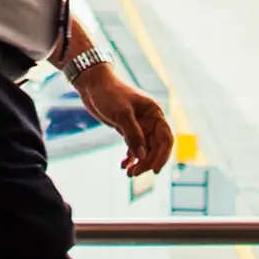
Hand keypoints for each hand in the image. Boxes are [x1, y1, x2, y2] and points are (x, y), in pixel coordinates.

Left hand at [72, 59, 174, 179]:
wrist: (92, 85)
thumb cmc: (109, 94)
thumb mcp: (122, 114)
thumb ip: (133, 135)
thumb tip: (143, 156)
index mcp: (154, 113)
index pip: (165, 138)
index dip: (163, 155)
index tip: (154, 170)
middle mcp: (150, 120)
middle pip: (155, 147)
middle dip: (147, 162)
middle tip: (135, 174)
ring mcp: (139, 126)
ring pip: (145, 149)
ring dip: (139, 162)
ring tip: (129, 174)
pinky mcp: (128, 129)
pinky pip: (134, 147)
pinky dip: (130, 157)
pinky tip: (124, 166)